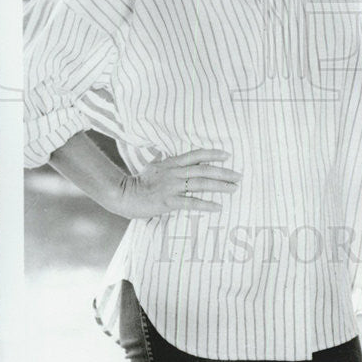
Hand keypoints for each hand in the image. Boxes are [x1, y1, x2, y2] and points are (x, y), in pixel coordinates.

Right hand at [111, 149, 240, 217]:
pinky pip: (191, 203)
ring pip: (201, 184)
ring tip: (234, 189)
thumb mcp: (152, 166)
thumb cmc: (137, 181)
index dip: (213, 154)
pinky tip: (218, 207)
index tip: (227, 155)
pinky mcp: (168, 201)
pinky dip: (206, 204)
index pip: (197, 155)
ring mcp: (171, 186)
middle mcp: (174, 172)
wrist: (122, 195)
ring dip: (219, 186)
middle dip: (224, 172)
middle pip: (204, 170)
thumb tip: (163, 156)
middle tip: (239, 176)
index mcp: (172, 163)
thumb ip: (162, 161)